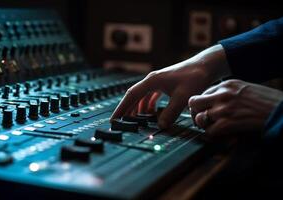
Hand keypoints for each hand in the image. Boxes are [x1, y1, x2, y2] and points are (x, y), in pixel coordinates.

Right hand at [111, 45, 231, 128]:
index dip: (122, 108)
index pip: (132, 95)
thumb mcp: (183, 97)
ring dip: (137, 108)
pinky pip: (150, 95)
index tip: (114, 119)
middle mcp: (152, 80)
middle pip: (134, 96)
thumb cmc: (195, 77)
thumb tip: (161, 126)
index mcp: (152, 81)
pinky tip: (150, 113)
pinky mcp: (164, 84)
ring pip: (142, 96)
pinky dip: (147, 105)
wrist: (205, 65)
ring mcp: (158, 81)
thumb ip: (171, 112)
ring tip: (134, 120)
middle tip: (120, 122)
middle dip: (126, 109)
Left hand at [189, 79, 282, 137]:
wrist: (281, 111)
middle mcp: (222, 94)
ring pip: (199, 118)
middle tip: (202, 120)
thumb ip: (229, 93)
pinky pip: (209, 131)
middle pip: (193, 102)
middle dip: (196, 112)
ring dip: (204, 125)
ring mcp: (224, 108)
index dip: (203, 104)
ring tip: (211, 127)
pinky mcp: (228, 122)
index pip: (202, 93)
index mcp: (227, 84)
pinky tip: (219, 134)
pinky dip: (212, 135)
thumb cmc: (267, 101)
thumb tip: (216, 102)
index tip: (206, 110)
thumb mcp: (246, 89)